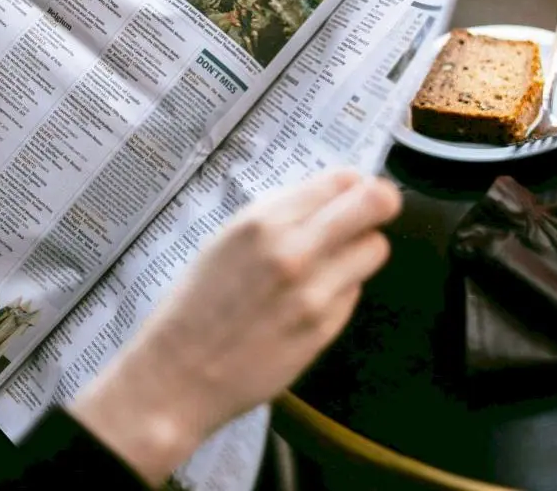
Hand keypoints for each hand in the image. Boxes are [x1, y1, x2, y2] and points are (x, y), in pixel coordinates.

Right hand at [70, 169, 401, 484]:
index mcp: (262, 221)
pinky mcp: (325, 329)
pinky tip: (309, 302)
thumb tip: (333, 195)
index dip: (351, 185)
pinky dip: (341, 290)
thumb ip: (280, 216)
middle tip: (369, 214)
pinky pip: (354, 292)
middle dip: (379, 204)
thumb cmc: (195, 305)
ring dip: (360, 251)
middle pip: (376, 204)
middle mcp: (295, 251)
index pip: (341, 180)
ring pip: (375, 249)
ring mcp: (315, 293)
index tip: (348, 194)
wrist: (177, 376)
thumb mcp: (227, 239)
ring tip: (332, 263)